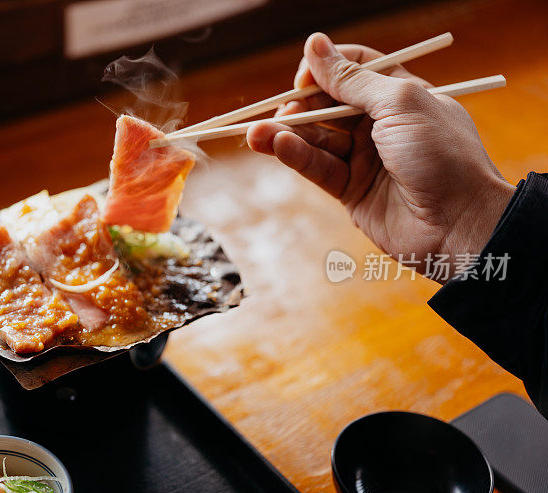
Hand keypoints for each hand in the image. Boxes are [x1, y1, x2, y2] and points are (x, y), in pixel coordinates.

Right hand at [247, 33, 514, 280]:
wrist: (459, 224)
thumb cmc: (442, 155)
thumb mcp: (399, 104)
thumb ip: (352, 79)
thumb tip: (315, 44)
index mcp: (400, 96)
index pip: (354, 70)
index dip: (326, 69)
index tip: (304, 76)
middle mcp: (380, 125)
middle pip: (328, 104)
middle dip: (300, 105)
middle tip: (282, 111)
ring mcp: (364, 158)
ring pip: (316, 138)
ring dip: (285, 134)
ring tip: (256, 133)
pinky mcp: (350, 190)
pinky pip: (317, 167)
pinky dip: (296, 156)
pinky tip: (275, 146)